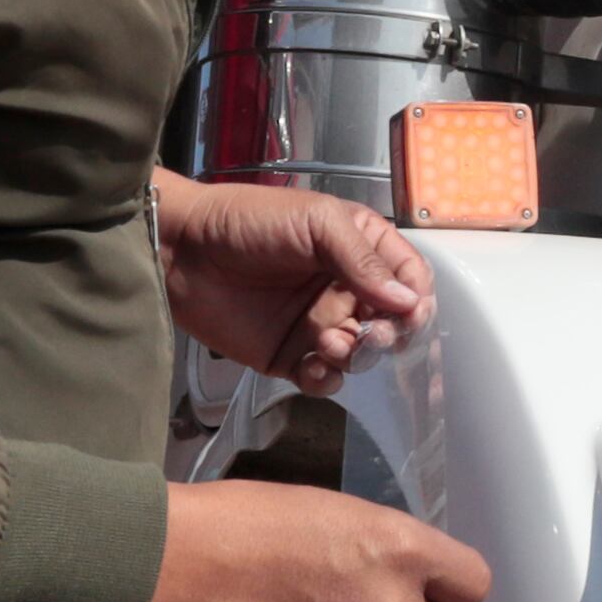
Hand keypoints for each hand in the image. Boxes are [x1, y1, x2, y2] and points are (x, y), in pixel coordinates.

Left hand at [155, 174, 432, 393]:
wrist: (184, 249)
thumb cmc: (249, 221)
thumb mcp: (317, 223)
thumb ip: (364, 261)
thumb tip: (409, 302)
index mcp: (360, 249)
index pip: (410, 279)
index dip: (417, 299)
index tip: (409, 313)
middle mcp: (346, 289)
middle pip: (394, 323)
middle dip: (391, 334)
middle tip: (371, 334)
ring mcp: (320, 324)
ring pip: (362, 354)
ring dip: (357, 355)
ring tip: (330, 343)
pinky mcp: (290, 355)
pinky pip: (325, 378)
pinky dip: (327, 379)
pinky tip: (313, 367)